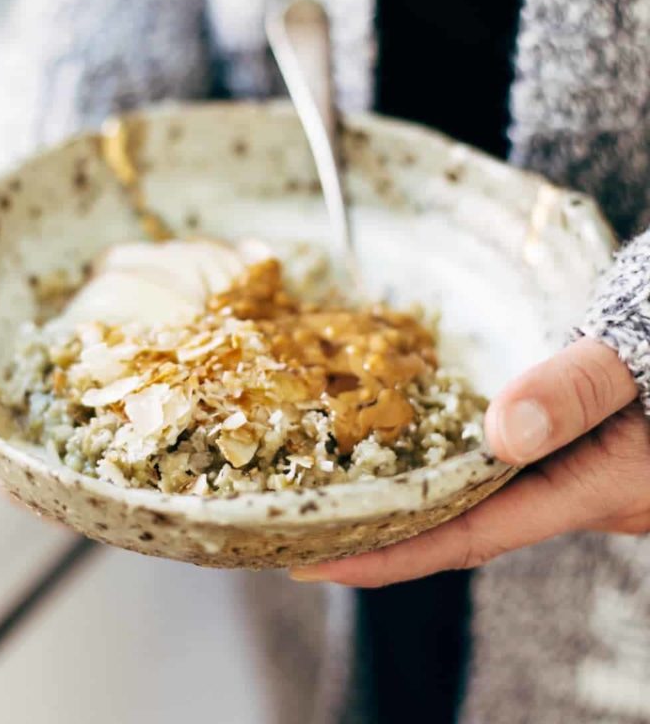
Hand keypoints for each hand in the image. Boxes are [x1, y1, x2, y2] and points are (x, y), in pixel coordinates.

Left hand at [290, 337, 649, 586]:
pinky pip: (492, 468)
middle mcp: (576, 491)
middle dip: (385, 533)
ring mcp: (573, 470)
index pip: (470, 537)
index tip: (317, 561)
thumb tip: (503, 434)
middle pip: (463, 526)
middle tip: (305, 526)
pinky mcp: (570, 444)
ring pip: (476, 497)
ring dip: (409, 497)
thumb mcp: (637, 359)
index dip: (392, 555)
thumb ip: (579, 392)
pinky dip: (442, 463)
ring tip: (335, 489)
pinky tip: (406, 445)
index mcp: (593, 487)